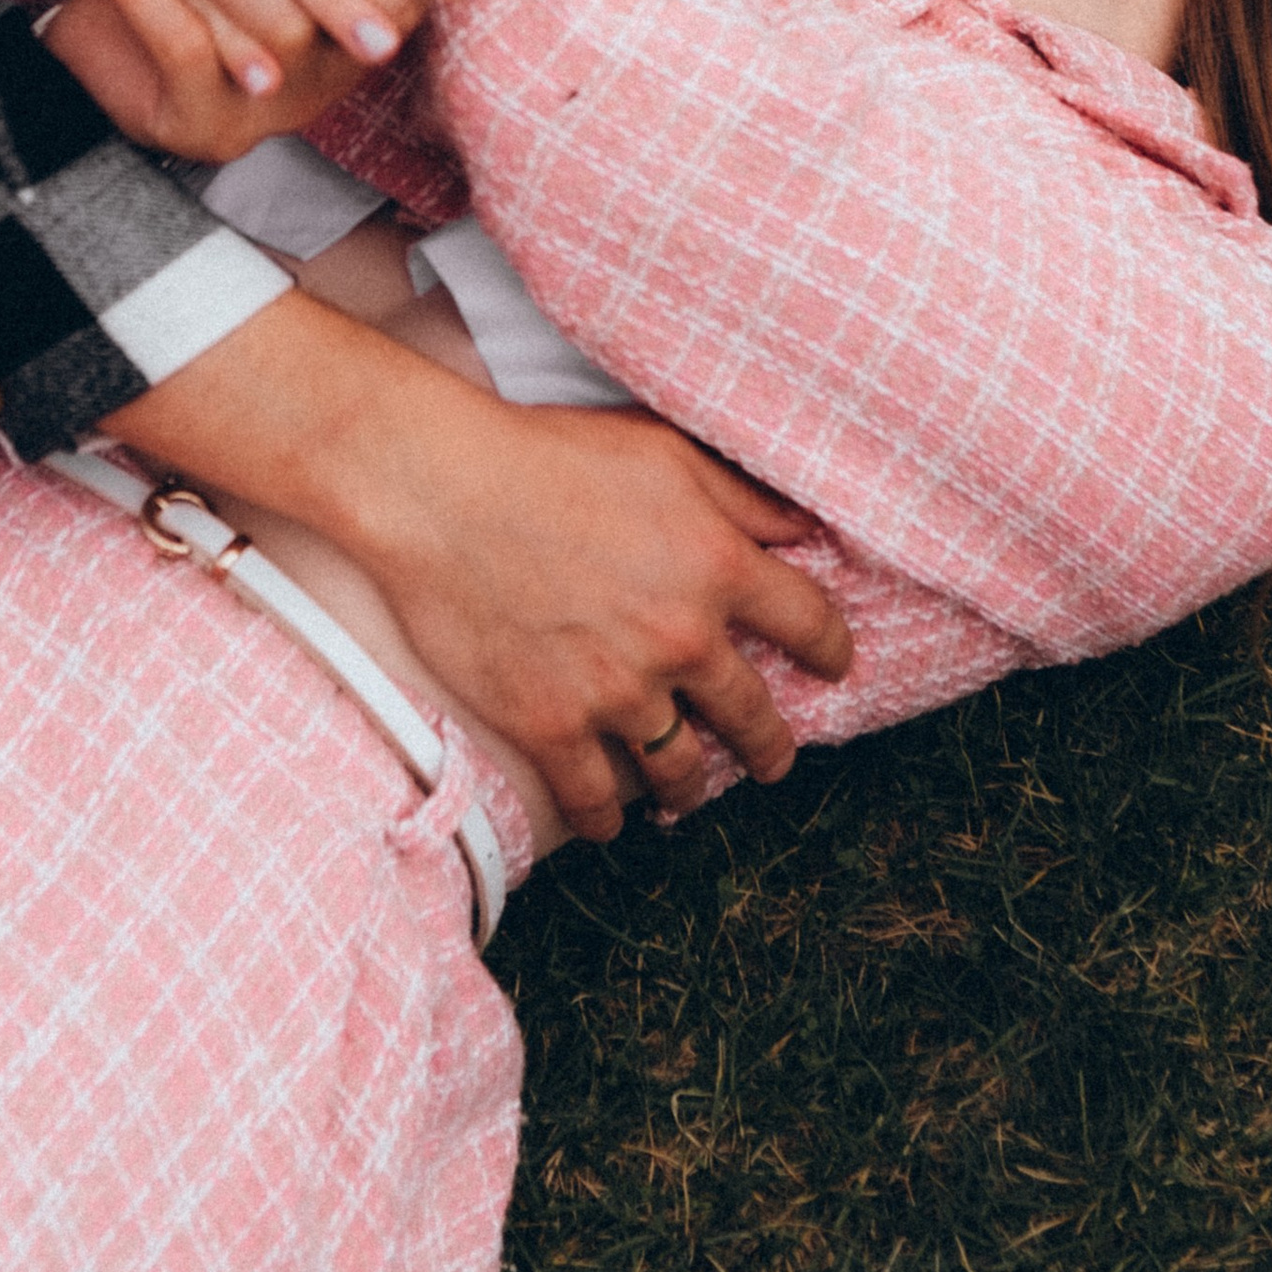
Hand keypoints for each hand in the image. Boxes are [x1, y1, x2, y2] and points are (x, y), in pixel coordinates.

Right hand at [360, 397, 854, 836]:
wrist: (438, 489)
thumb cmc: (549, 454)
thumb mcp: (664, 451)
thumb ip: (743, 497)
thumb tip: (808, 529)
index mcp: (718, 567)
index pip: (810, 624)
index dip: (830, 650)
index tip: (832, 666)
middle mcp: (681, 640)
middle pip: (753, 716)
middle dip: (770, 744)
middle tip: (772, 757)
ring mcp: (617, 692)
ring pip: (680, 769)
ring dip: (691, 786)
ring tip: (687, 793)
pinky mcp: (552, 727)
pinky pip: (597, 800)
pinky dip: (610, 817)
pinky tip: (613, 819)